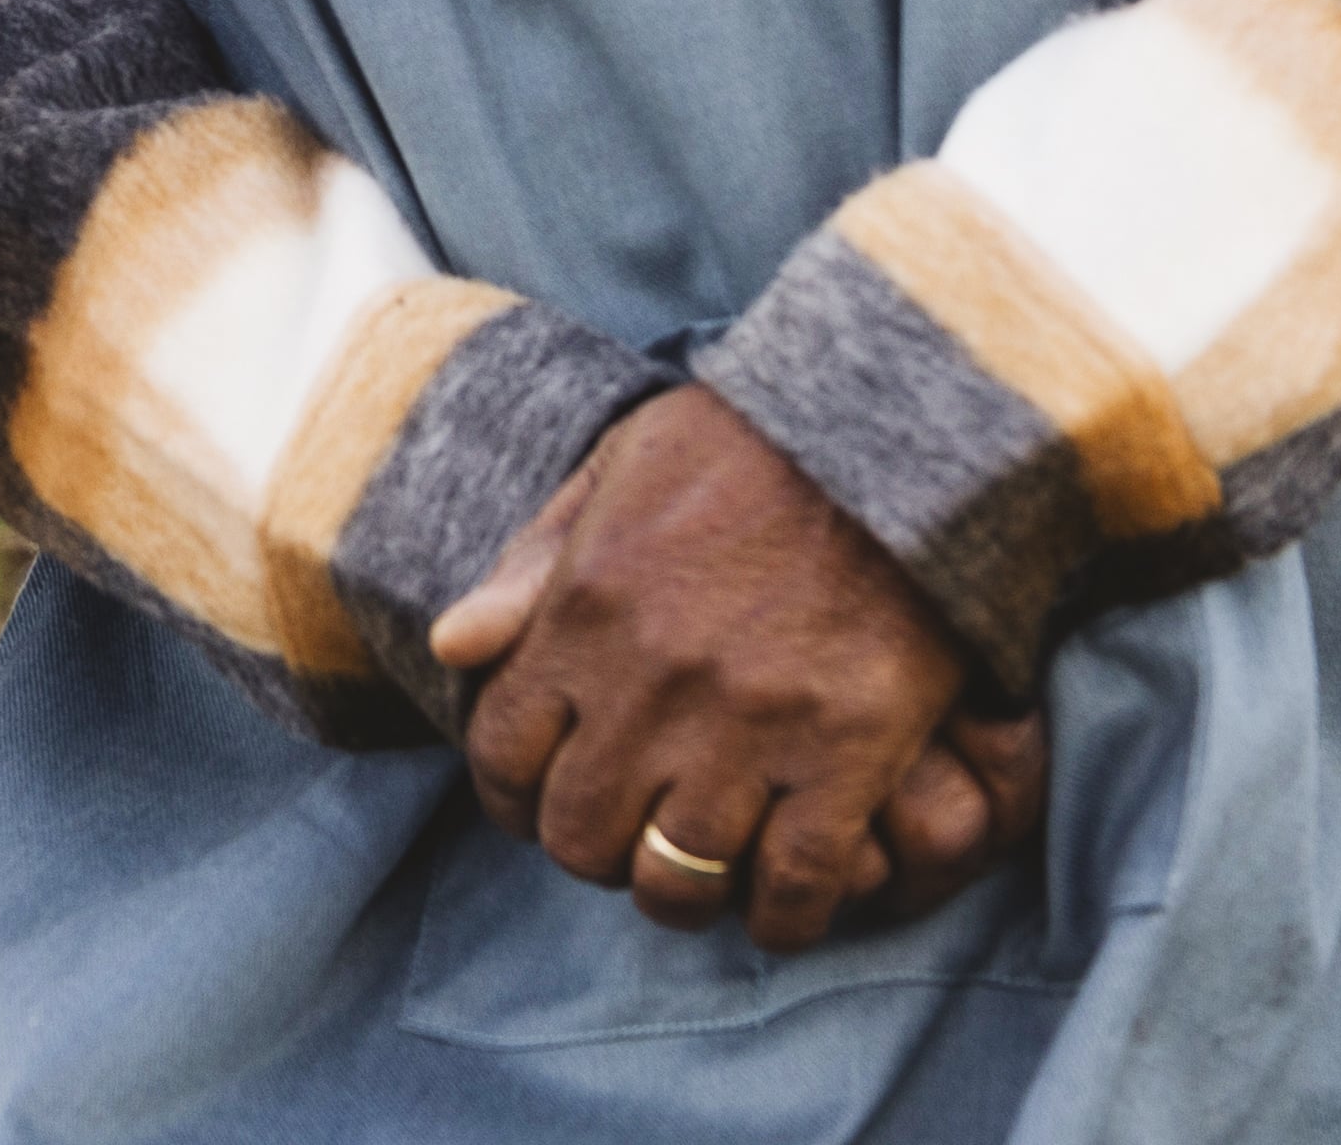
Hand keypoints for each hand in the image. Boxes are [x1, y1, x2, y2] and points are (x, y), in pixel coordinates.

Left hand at [428, 391, 1042, 950]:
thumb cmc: (747, 440)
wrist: (891, 426)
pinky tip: (785, 900)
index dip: (513, 798)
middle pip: (581, 835)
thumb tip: (449, 649)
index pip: (504, 756)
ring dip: (680, 893)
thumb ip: (529, 568)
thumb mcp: (616, 471)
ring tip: (696, 875)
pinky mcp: (847, 753)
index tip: (540, 802)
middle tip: (623, 838)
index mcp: (584, 613)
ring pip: (677, 877)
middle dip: (591, 851)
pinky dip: (785, 914)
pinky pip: (796, 884)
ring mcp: (750, 727)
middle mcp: (651, 684)